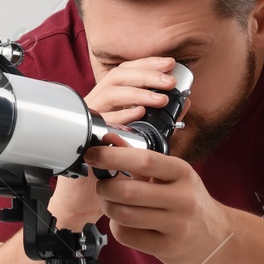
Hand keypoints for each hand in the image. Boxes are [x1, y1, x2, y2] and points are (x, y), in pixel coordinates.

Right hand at [47, 57, 179, 230]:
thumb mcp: (143, 139)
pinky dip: (121, 114)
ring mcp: (85, 120)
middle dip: (146, 74)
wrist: (84, 200)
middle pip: (117, 76)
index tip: (170, 63)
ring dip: (137, 92)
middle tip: (169, 79)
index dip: (147, 64)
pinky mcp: (80, 136)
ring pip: (109, 92)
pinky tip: (138, 114)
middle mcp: (95, 106)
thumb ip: (160, 121)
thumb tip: (184, 102)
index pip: (126, 72)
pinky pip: (100, 119)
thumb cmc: (110, 170)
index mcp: (108, 103)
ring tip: (160, 98)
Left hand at [84, 143, 234, 263]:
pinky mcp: (168, 247)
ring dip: (108, 207)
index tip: (93, 155)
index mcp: (182, 173)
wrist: (218, 237)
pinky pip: (127, 236)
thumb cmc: (189, 202)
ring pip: (124, 215)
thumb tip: (111, 139)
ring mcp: (177, 225)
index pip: (144, 160)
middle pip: (127, 191)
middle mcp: (182, 198)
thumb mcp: (174, 176)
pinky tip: (124, 223)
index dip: (113, 156)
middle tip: (102, 186)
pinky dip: (117, 227)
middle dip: (105, 187)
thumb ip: (143, 160)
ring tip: (111, 203)